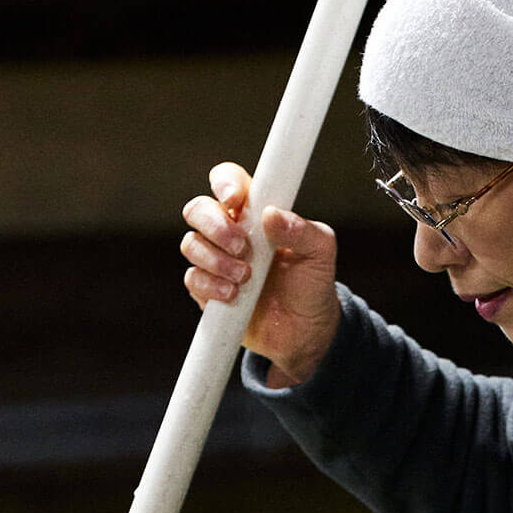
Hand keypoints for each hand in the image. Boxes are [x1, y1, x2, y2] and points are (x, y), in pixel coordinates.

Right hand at [180, 162, 340, 385]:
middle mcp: (230, 232)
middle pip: (198, 209)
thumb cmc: (312, 284)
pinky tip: (233, 295)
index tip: (235, 201)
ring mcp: (216, 261)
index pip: (228, 180)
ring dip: (216, 260)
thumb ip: (303, 230)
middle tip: (242, 247)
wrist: (307, 332)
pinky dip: (210, 285)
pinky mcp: (208, 291)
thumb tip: (271, 215)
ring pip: (191, 244)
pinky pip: (193, 279)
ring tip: (246, 276)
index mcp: (255, 212)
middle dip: (215, 225)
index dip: (224, 183)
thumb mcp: (321, 253)